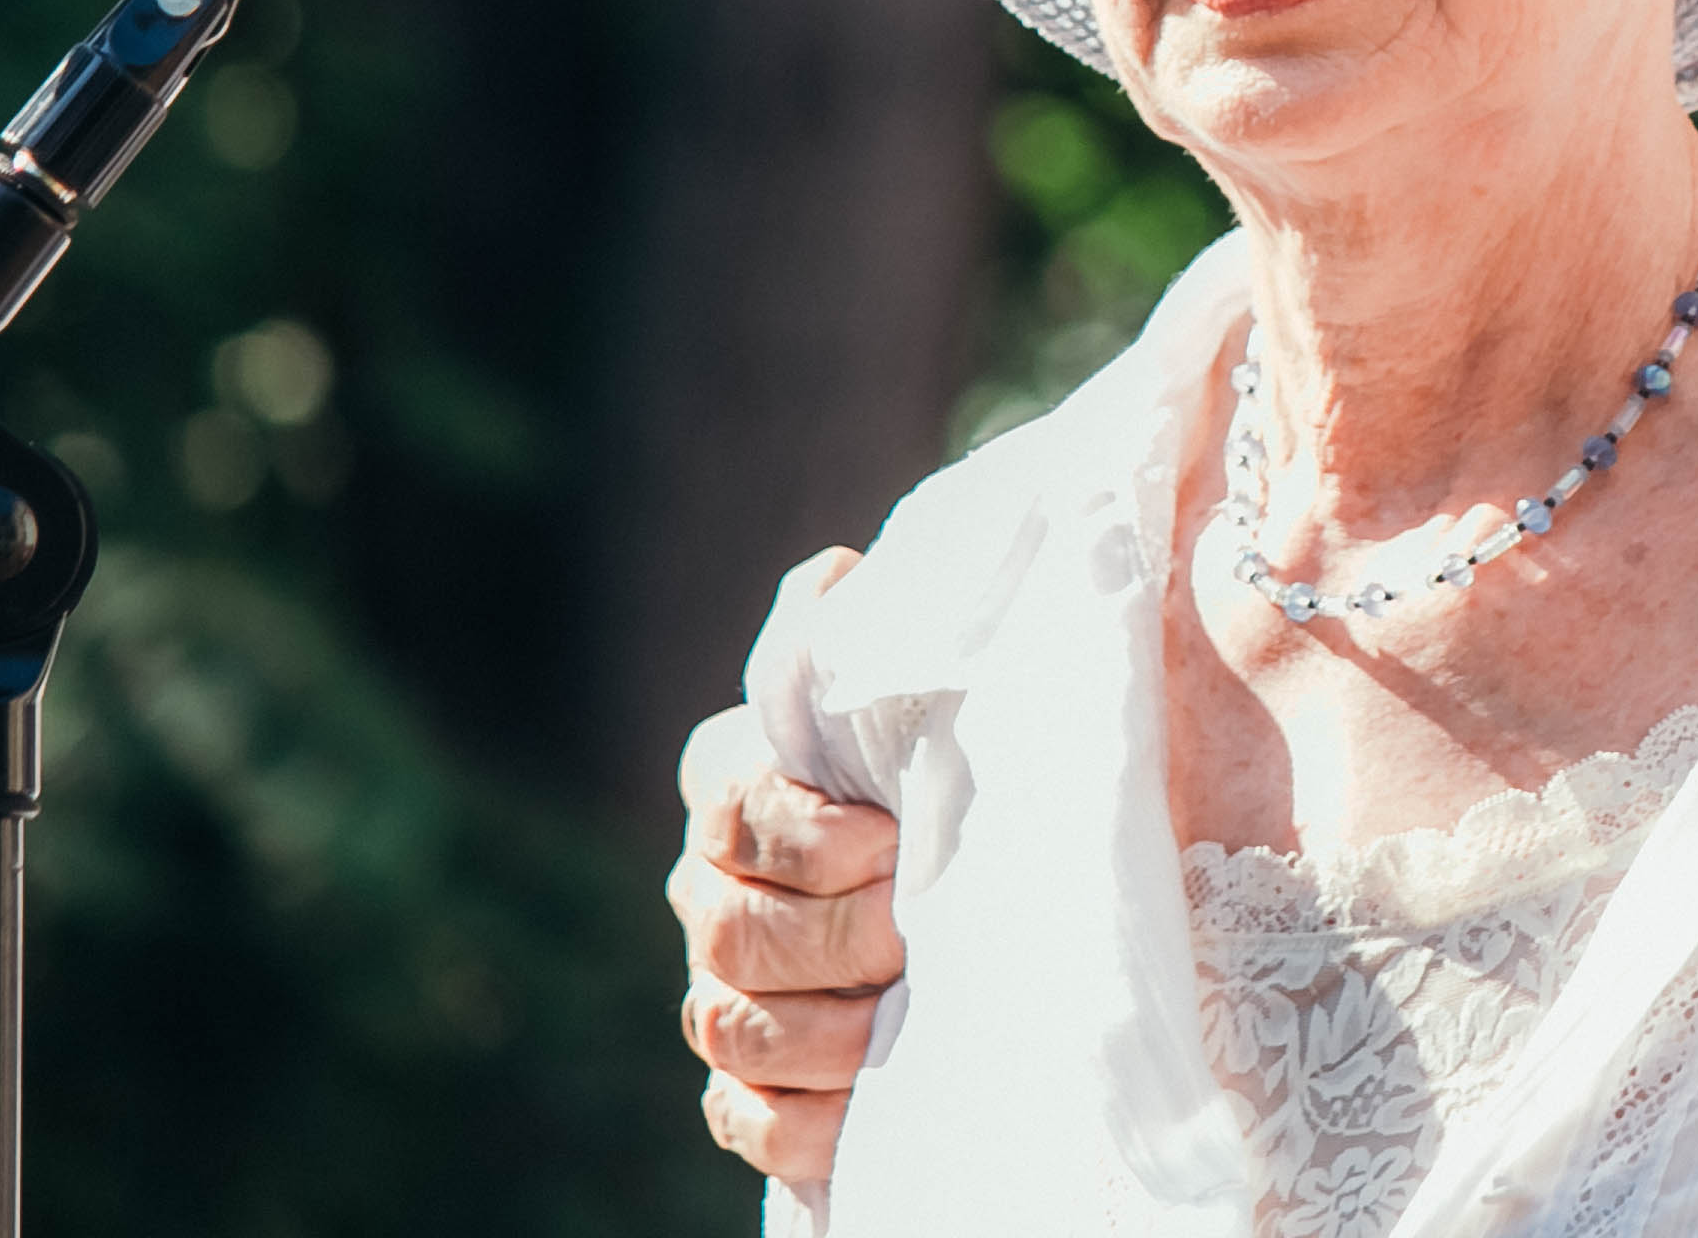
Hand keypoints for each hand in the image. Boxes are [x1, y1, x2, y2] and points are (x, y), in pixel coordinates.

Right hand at [668, 552, 903, 1183]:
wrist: (987, 859)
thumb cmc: (951, 755)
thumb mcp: (922, 689)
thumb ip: (869, 637)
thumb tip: (836, 577)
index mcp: (736, 779)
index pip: (737, 808)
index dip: (808, 838)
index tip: (892, 845)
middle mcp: (709, 885)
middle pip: (733, 928)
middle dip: (835, 938)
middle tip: (919, 936)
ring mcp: (721, 987)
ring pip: (731, 1024)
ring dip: (823, 1032)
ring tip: (905, 1020)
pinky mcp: (750, 1084)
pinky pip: (743, 1116)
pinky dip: (801, 1119)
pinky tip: (865, 1103)